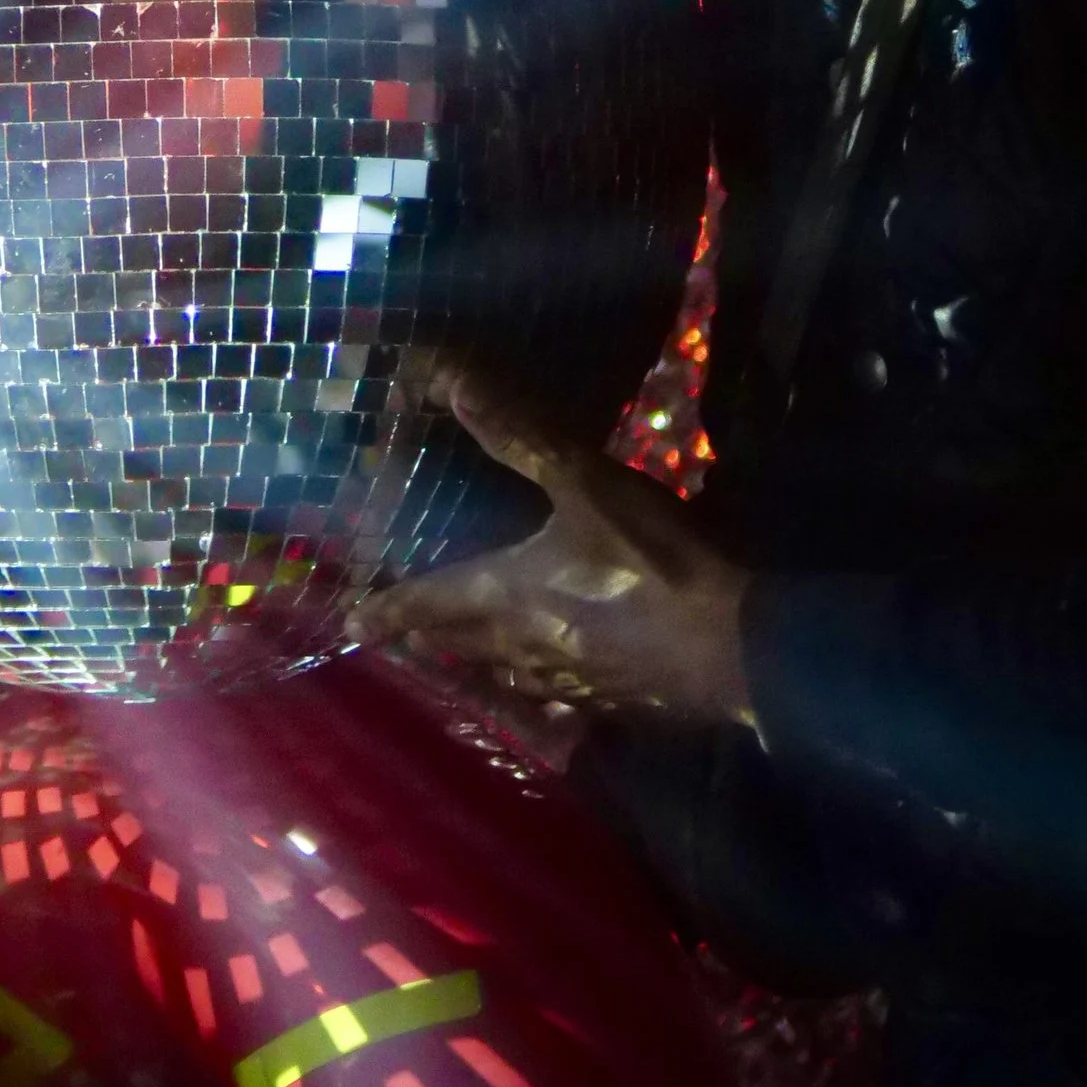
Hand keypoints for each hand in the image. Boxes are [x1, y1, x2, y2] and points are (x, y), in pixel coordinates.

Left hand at [345, 362, 755, 725]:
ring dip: (476, 661)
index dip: (389, 608)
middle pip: (459, 643)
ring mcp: (568, 683)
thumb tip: (450, 384)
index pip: (429, 600)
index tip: (351, 621)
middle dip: (425, 636)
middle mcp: (521, 645)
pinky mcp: (611, 702)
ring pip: (504, 673)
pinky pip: (554, 696)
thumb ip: (520, 437)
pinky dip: (535, 685)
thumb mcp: (587, 484)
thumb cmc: (652, 561)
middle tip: (396, 634)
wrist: (736, 649)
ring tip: (462, 652)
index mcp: (504, 594)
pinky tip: (550, 685)